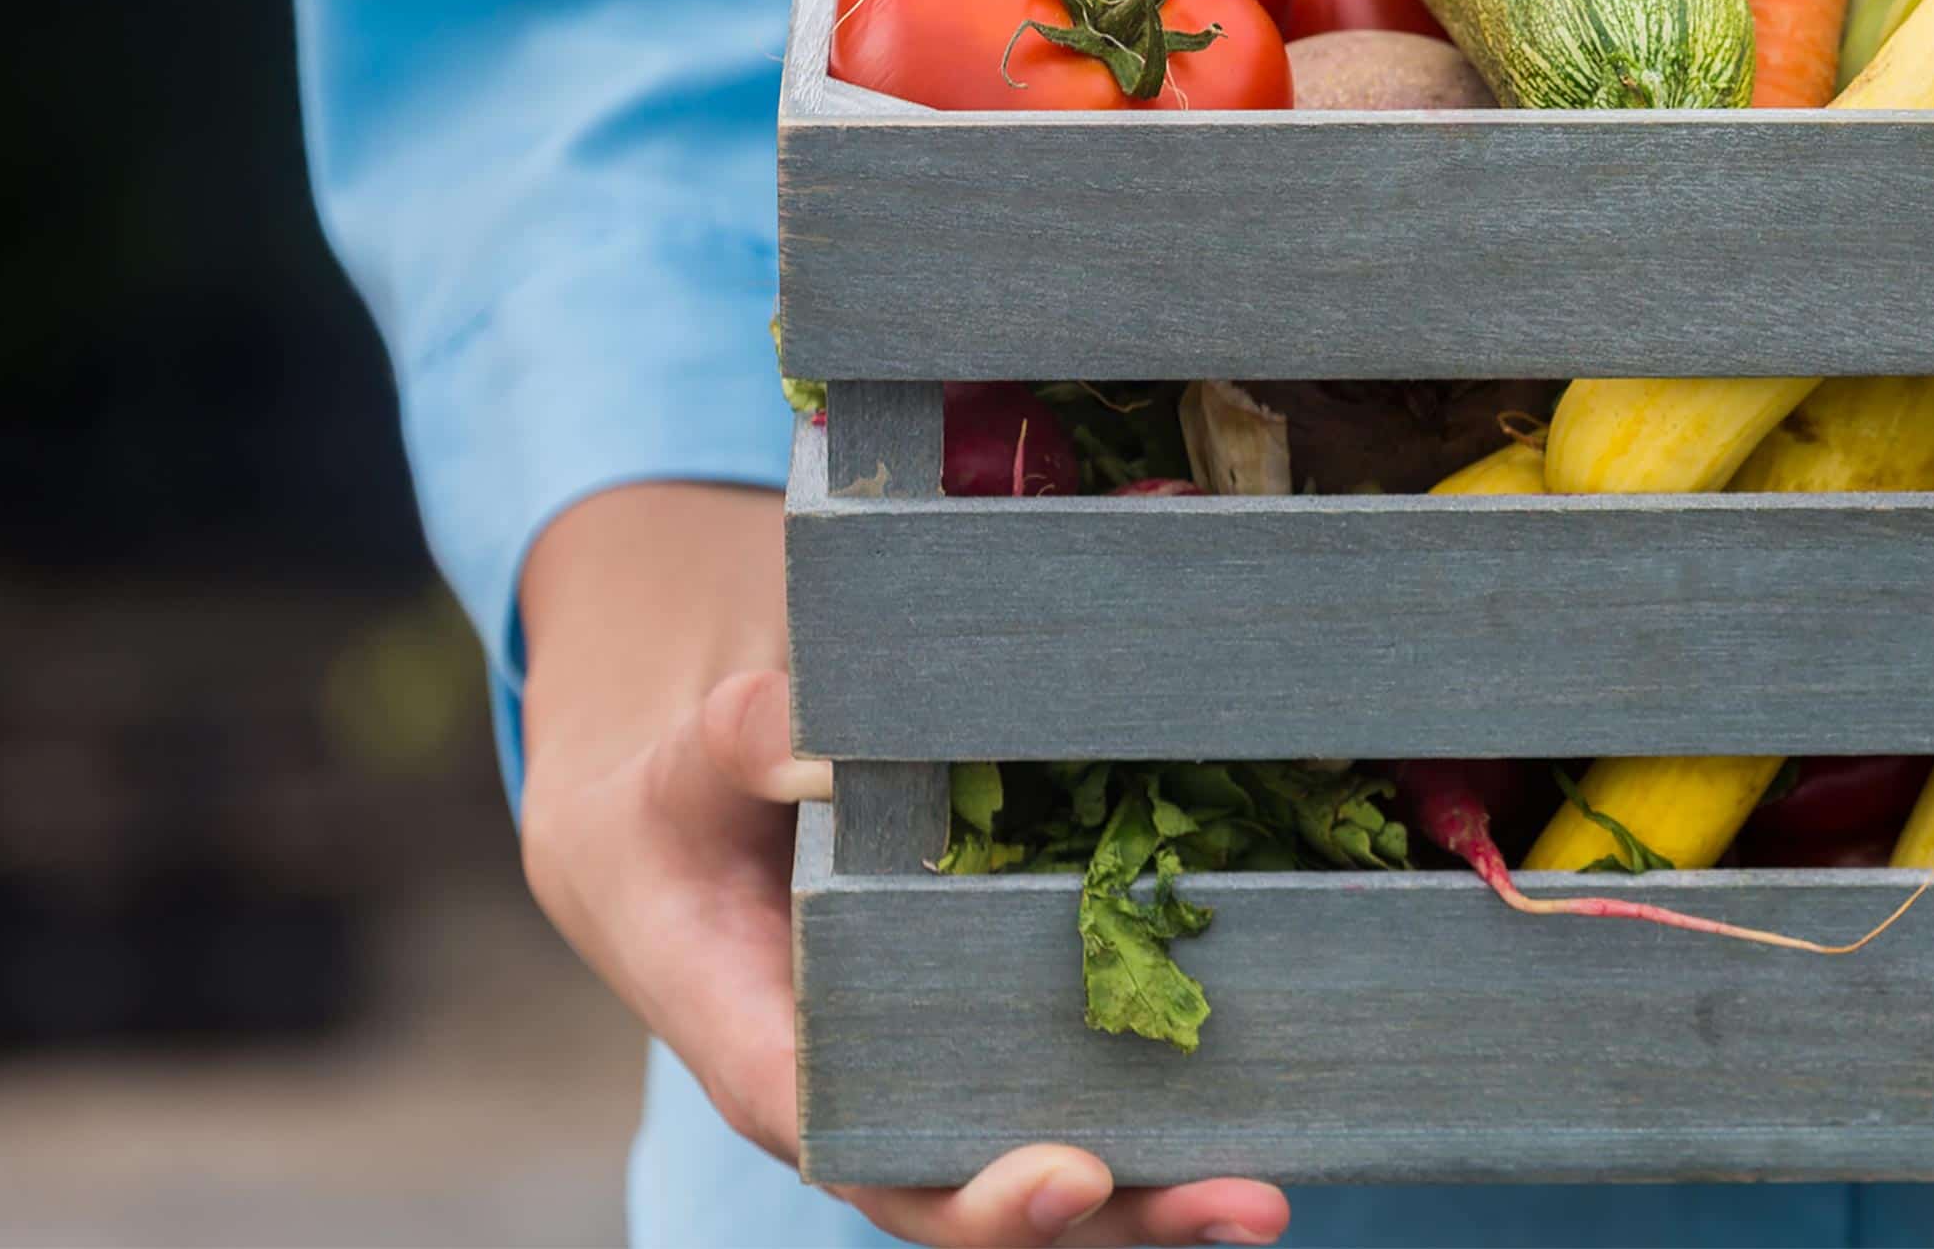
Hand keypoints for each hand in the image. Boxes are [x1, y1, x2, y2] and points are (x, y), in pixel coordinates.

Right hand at [516, 482, 1291, 1246]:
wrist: (671, 843)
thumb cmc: (668, 817)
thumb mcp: (678, 777)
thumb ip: (735, 749)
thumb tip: (808, 733)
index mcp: (772, 1062)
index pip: (870, 1156)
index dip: (973, 1190)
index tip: (1076, 1175)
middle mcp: (859, 1100)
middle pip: (978, 1202)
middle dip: (1110, 1218)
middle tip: (1237, 1204)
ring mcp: (926, 1084)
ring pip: (1042, 1177)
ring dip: (1155, 1200)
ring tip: (1264, 1199)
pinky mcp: (981, 1046)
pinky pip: (1070, 1100)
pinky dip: (1158, 1119)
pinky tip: (1266, 1106)